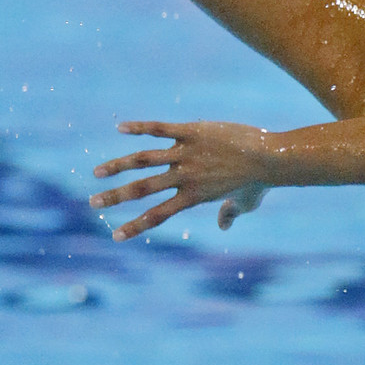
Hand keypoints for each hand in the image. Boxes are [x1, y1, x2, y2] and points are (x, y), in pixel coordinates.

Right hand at [90, 119, 271, 239]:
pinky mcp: (192, 132)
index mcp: (193, 197)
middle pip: (143, 190)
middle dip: (115, 198)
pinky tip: (120, 128)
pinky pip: (160, 129)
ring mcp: (187, 153)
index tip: (114, 236)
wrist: (271, 157)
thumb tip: (224, 225)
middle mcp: (185, 177)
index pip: (157, 215)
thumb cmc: (260, 182)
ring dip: (118, 166)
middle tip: (92, 203)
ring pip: (144, 159)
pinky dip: (139, 128)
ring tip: (97, 172)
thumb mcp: (246, 203)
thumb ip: (230, 214)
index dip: (134, 226)